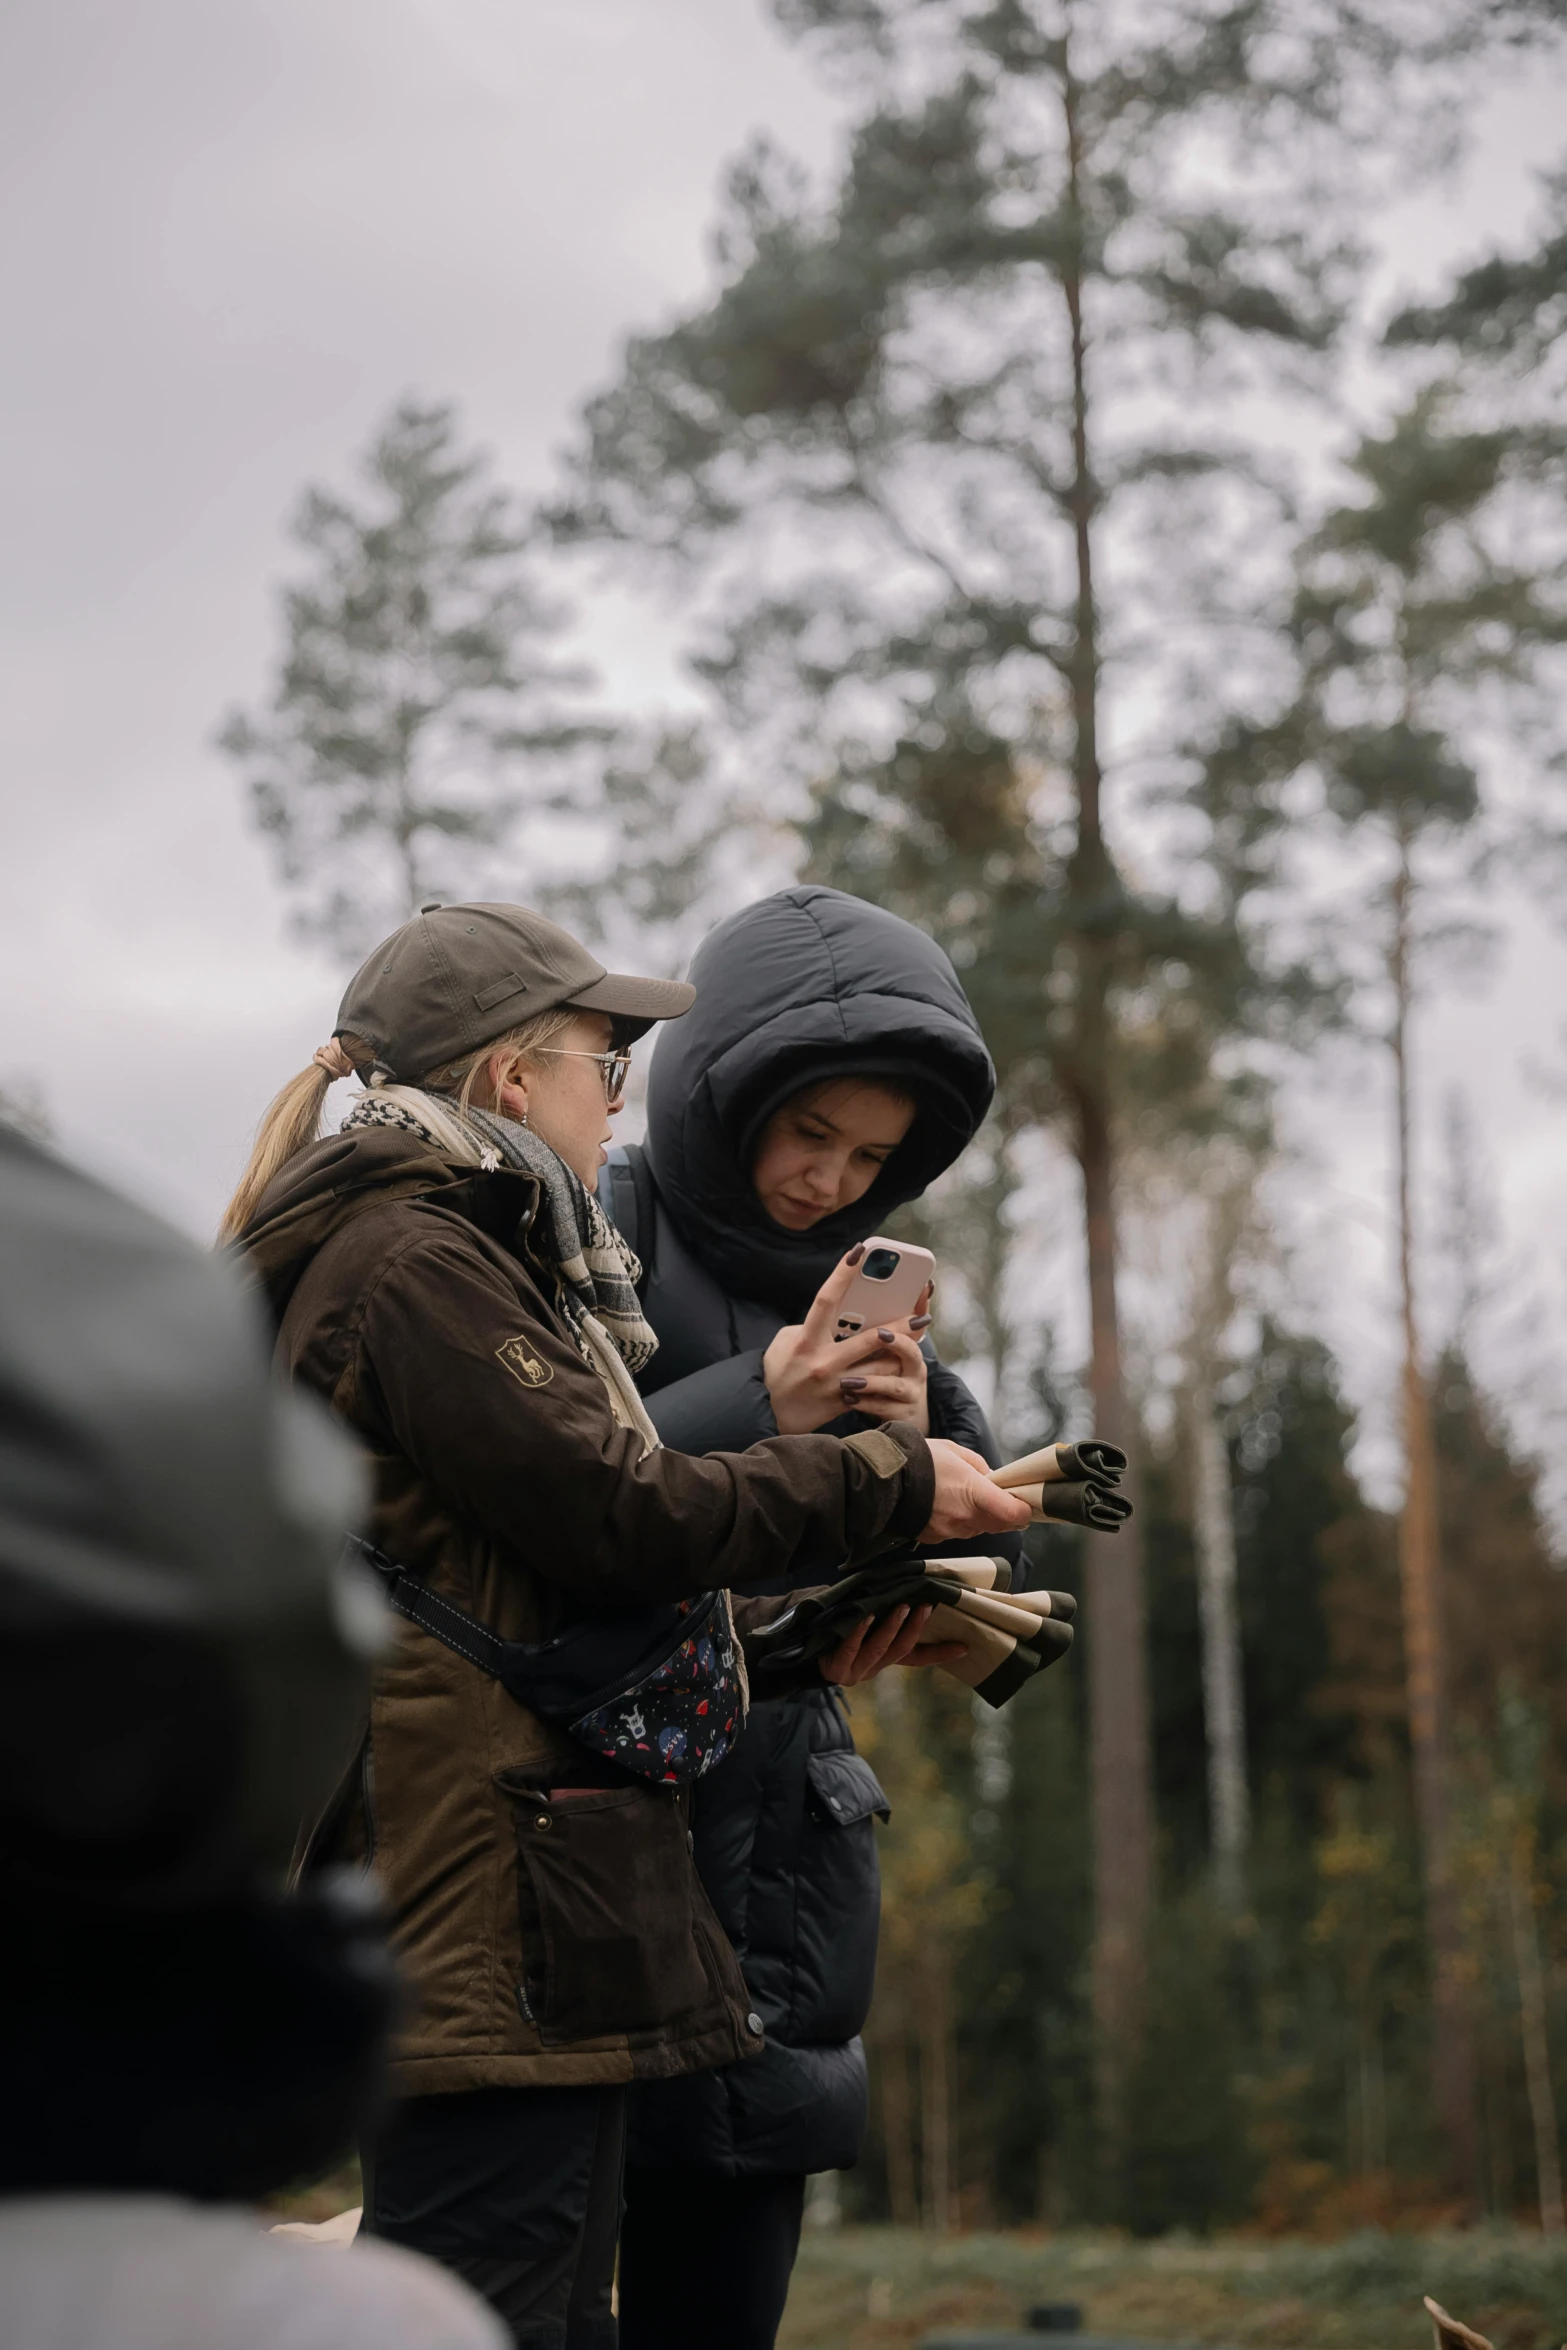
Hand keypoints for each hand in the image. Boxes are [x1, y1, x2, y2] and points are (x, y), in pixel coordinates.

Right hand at [764, 1251, 931, 1433]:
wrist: (766, 1413)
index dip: (842, 1274)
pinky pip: (874, 1387)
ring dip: (902, 1352)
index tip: (859, 1253)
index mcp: (806, 1340)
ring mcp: (835, 1384)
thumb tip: (838, 1314)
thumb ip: (811, 1326)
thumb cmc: (776, 1370)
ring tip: (918, 1337)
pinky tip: (903, 1363)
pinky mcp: (843, 1403)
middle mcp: (823, 1361)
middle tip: (920, 1312)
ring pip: (880, 1366)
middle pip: (869, 1338)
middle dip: (898, 1325)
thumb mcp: (785, 1341)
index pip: (826, 1300)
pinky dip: (889, 1374)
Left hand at [819, 1603, 968, 1684]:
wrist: (797, 1650)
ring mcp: (855, 1671)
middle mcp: (873, 1668)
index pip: (917, 1658)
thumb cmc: (834, 1632)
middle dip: (915, 1627)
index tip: (965, 1646)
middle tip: (924, 1605)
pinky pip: (850, 1648)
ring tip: (902, 1606)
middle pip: (901, 1649)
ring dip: (892, 1627)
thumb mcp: (862, 1627)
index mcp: (883, 1660)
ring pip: (880, 1649)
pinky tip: (866, 1616)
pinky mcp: (836, 1668)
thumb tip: (905, 1589)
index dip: (941, 1653)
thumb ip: (882, 1617)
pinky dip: (859, 1631)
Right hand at [920, 1439, 1032, 1546]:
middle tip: (1001, 1498)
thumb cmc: (919, 1458)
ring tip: (964, 1497)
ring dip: (980, 1518)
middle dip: (1005, 1514)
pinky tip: (945, 1506)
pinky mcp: (934, 1537)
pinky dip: (957, 1522)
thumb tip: (991, 1479)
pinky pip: (956, 1532)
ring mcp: (949, 1531)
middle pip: (1000, 1525)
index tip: (1025, 1503)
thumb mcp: (954, 1451)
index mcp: (975, 1493)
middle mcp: (965, 1517)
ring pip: (978, 1529)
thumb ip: (978, 1467)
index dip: (1024, 1510)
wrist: (882, 1477)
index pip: (1014, 1513)